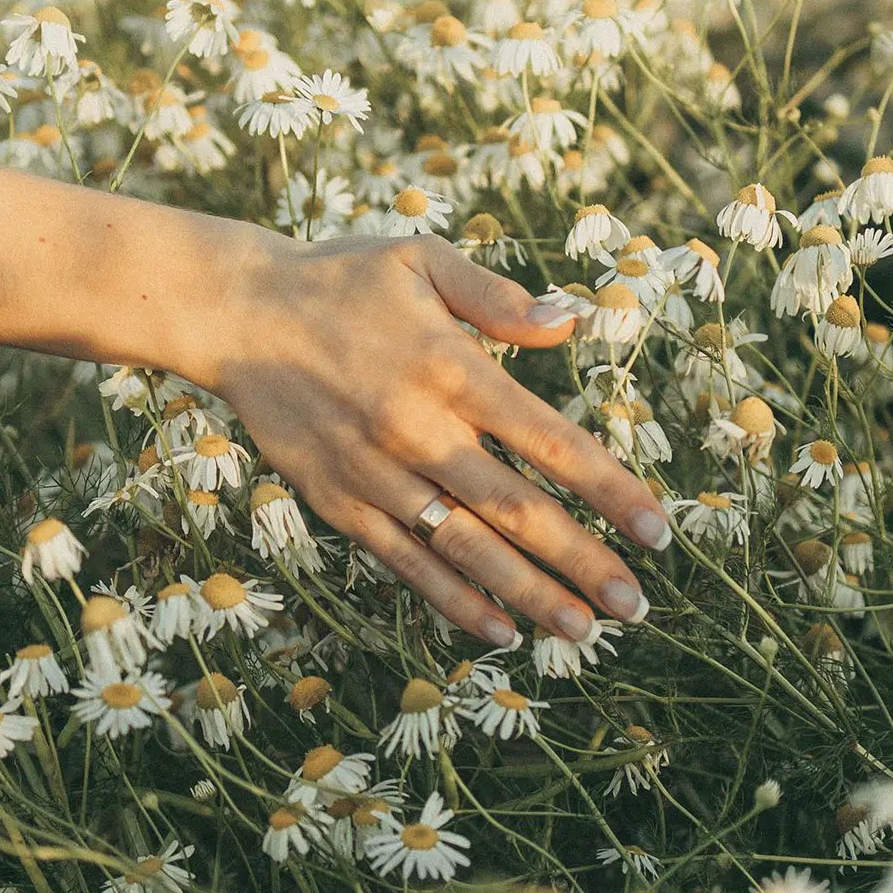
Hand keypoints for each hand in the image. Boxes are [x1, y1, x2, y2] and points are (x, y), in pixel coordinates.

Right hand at [192, 227, 670, 646]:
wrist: (235, 313)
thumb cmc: (341, 279)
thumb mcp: (423, 260)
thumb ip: (499, 296)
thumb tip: (571, 321)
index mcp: (451, 370)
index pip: (551, 442)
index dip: (610, 489)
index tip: (656, 530)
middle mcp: (418, 430)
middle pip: (517, 511)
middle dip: (583, 562)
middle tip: (636, 605)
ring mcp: (377, 475)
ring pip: (465, 549)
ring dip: (528, 596)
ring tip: (582, 633)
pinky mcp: (340, 503)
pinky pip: (405, 563)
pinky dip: (453, 601)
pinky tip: (498, 630)